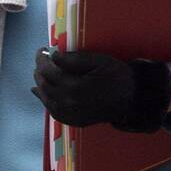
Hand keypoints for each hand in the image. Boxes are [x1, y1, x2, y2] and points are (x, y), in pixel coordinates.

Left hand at [31, 47, 170, 133]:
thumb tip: (54, 56)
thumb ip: (74, 59)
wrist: (131, 99)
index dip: (42, 58)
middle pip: (43, 84)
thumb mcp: (98, 61)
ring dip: (40, 82)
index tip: (43, 50)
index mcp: (74, 87)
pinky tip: (40, 90)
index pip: (48, 70)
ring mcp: (69, 114)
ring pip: (44, 97)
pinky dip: (44, 98)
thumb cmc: (116, 76)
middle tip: (42, 59)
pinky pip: (51, 109)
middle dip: (39, 69)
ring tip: (42, 71)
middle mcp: (68, 103)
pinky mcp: (72, 120)